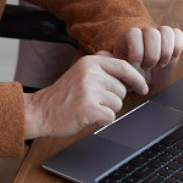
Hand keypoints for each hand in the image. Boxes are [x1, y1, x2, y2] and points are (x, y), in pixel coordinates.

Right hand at [23, 52, 149, 138]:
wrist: (40, 111)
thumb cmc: (62, 95)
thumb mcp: (79, 72)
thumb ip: (100, 66)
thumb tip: (126, 65)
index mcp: (89, 62)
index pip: (124, 66)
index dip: (136, 78)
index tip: (142, 87)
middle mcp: (90, 73)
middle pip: (122, 89)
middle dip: (113, 99)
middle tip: (93, 101)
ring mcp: (89, 91)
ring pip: (118, 104)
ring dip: (107, 110)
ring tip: (88, 107)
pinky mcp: (88, 108)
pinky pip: (110, 117)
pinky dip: (102, 121)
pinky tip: (87, 116)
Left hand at [113, 25, 182, 82]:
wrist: (143, 78)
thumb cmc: (129, 74)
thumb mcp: (118, 70)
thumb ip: (111, 62)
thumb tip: (101, 54)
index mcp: (128, 37)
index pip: (133, 33)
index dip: (137, 51)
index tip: (136, 65)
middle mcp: (143, 33)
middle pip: (151, 32)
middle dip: (151, 54)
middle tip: (148, 66)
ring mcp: (159, 35)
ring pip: (166, 31)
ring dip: (164, 52)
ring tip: (159, 64)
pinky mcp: (172, 40)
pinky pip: (178, 35)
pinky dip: (176, 48)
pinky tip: (170, 59)